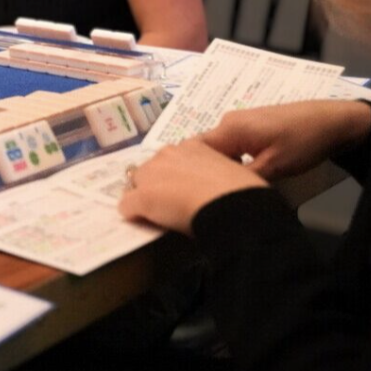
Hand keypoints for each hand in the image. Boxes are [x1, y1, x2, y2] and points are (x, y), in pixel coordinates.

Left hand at [119, 139, 266, 234]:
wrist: (233, 204)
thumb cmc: (243, 191)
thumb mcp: (231, 171)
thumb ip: (216, 171)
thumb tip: (216, 184)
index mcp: (192, 147)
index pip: (172, 158)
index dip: (176, 175)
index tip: (183, 188)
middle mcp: (168, 154)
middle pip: (150, 170)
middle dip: (157, 185)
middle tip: (172, 204)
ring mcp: (152, 174)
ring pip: (136, 185)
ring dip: (145, 198)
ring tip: (159, 215)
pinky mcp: (143, 197)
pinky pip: (127, 207)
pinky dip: (134, 215)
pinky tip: (144, 224)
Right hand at [200, 100, 370, 180]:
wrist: (332, 122)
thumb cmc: (303, 142)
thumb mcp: (273, 167)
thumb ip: (241, 177)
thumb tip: (217, 189)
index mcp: (230, 128)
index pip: (193, 151)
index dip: (188, 172)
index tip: (189, 192)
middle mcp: (228, 121)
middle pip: (204, 149)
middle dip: (202, 171)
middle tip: (205, 195)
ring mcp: (239, 122)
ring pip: (218, 149)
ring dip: (218, 167)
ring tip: (220, 189)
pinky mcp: (249, 126)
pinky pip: (230, 145)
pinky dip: (230, 161)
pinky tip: (237, 176)